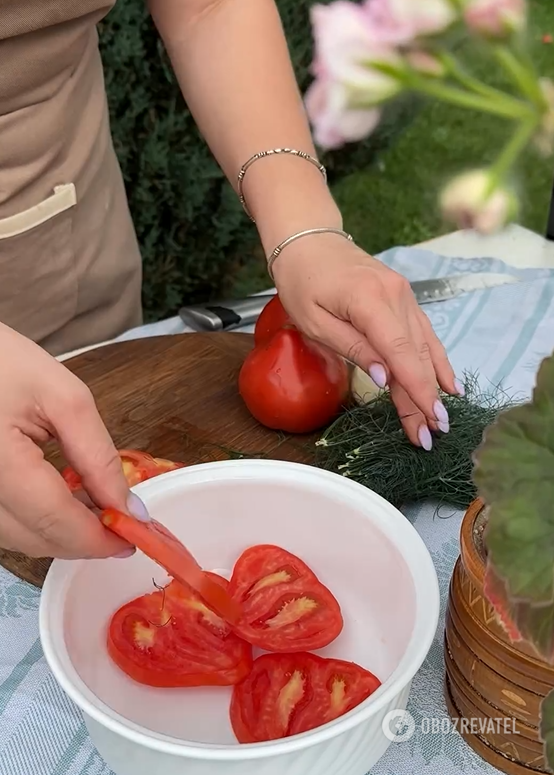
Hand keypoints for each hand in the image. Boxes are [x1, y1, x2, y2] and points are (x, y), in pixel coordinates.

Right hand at [0, 323, 141, 558]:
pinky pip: (3, 525)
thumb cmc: (3, 363)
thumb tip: (128, 508)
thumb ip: (98, 456)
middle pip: (34, 538)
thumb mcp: (64, 397)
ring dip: (59, 535)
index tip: (133, 536)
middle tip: (121, 525)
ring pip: (17, 539)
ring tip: (95, 510)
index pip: (53, 519)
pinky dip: (36, 523)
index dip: (98, 538)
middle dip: (83, 541)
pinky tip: (62, 502)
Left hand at [271, 233, 462, 448]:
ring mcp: (403, 294)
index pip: (402, 353)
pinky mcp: (403, 297)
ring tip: (440, 418)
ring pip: (424, 345)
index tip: (427, 421)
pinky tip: (447, 382)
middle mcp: (396, 296)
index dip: (418, 390)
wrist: (308, 239)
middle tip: (431, 435)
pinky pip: (423, 332)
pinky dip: (435, 359)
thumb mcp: (314, 321)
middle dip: (425, 397)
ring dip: (433, 383)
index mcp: (370, 301)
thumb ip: (352, 347)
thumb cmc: (302, 281)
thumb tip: (386, 377)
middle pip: (416, 355)